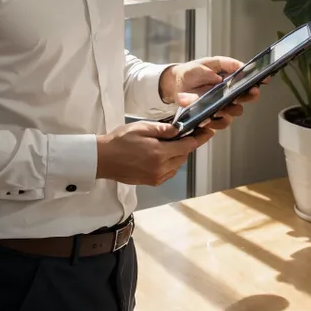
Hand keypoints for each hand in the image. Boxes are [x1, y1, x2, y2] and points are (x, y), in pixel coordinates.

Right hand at [96, 120, 214, 185]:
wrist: (102, 159)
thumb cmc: (119, 140)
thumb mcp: (141, 128)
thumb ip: (162, 130)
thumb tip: (179, 130)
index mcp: (159, 153)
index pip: (187, 146)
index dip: (199, 138)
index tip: (208, 132)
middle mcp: (160, 168)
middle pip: (183, 156)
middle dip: (187, 145)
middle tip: (188, 133)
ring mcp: (155, 177)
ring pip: (176, 165)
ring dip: (178, 155)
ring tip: (172, 143)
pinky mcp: (150, 182)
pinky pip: (168, 172)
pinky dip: (170, 163)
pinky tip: (163, 155)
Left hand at [159, 56, 261, 130]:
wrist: (176, 83)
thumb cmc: (191, 71)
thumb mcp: (202, 64)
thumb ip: (211, 68)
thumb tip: (219, 78)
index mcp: (229, 78)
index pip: (247, 79)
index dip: (257, 80)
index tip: (264, 79)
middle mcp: (228, 92)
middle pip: (245, 97)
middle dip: (250, 95)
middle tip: (251, 92)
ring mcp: (221, 104)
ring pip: (235, 111)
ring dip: (231, 109)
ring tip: (223, 106)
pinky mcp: (212, 115)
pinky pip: (219, 122)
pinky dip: (215, 121)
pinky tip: (207, 118)